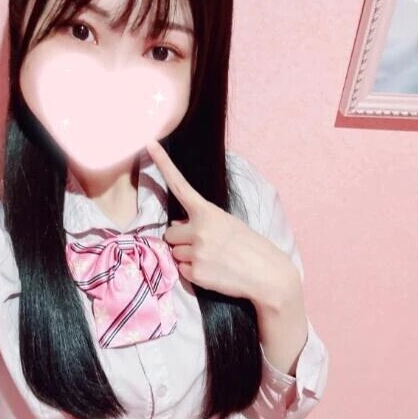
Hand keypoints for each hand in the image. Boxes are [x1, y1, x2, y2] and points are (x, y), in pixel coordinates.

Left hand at [145, 140, 298, 307]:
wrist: (267, 274)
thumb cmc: (250, 247)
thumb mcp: (228, 224)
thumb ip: (202, 222)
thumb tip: (178, 228)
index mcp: (208, 212)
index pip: (180, 185)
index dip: (163, 164)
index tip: (150, 144)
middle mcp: (199, 229)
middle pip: (170, 233)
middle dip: (182, 239)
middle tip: (207, 246)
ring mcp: (196, 251)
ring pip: (175, 253)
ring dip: (188, 256)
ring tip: (213, 259)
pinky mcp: (196, 273)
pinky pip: (181, 270)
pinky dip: (193, 272)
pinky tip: (213, 271)